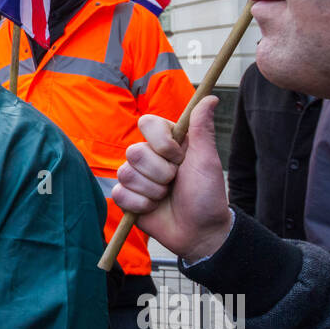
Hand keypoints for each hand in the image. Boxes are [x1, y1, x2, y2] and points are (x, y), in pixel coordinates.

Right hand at [111, 95, 231, 260]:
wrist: (200, 232)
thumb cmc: (207, 195)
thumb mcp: (207, 160)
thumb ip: (201, 128)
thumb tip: (209, 97)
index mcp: (167, 142)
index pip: (147, 123)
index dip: (161, 143)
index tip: (178, 158)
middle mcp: (149, 156)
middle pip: (134, 152)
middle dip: (160, 173)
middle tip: (174, 182)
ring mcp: (136, 177)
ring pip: (126, 174)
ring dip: (152, 191)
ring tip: (166, 197)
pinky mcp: (127, 197)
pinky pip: (119, 194)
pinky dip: (140, 205)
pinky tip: (153, 208)